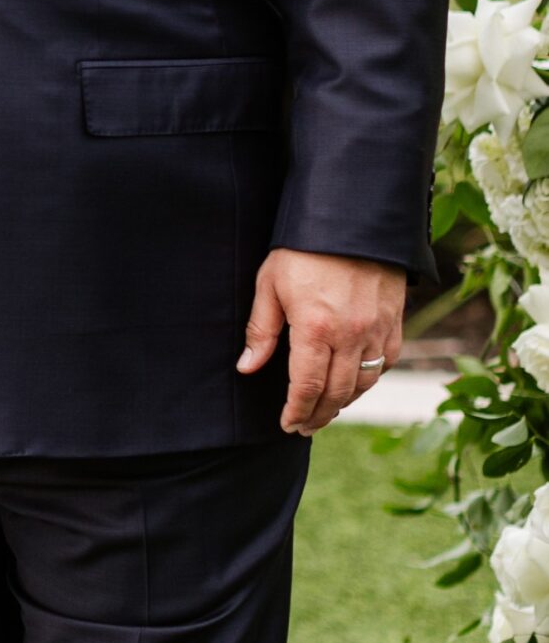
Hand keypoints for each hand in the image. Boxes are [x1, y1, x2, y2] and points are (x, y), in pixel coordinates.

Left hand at [238, 247, 405, 434]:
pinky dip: (370, 379)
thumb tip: (247, 367)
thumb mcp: (270, 283)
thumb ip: (261, 329)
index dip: (297, 412)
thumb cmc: (303, 247)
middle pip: (337, 393)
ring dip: (344, 402)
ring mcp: (377, 329)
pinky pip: (385, 362)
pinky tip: (355, 382)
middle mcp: (351, 336)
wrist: (352, 215)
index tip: (287, 424)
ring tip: (326, 409)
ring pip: (364, 383)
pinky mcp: (395, 321)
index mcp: (316, 329)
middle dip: (319, 415)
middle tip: (304, 426)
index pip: (307, 388)